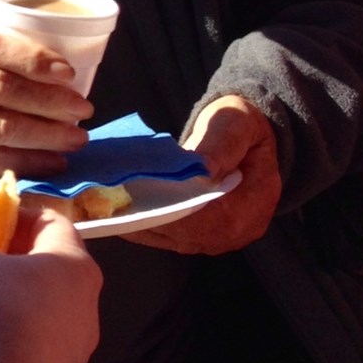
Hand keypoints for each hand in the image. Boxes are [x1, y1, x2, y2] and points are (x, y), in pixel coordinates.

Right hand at [0, 29, 91, 186]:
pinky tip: (53, 161)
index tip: (67, 72)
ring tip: (76, 137)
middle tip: (83, 108)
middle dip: (51, 101)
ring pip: (4, 130)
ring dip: (48, 136)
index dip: (35, 59)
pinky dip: (30, 163)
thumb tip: (46, 67)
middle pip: (4, 90)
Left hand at [127, 93, 281, 254]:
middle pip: (187, 234)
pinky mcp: (205, 236)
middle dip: (150, 219)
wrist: (253, 138)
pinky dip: (148, 227)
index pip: (209, 218)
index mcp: (252, 203)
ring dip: (144, 225)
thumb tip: (203, 169)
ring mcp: (220, 238)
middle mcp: (237, 231)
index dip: (174, 211)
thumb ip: (221, 144)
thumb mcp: (235, 122)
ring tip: (109, 207)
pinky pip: (172, 238)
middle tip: (112, 202)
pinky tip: (121, 212)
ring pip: (175, 239)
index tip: (140, 197)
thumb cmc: (242, 126)